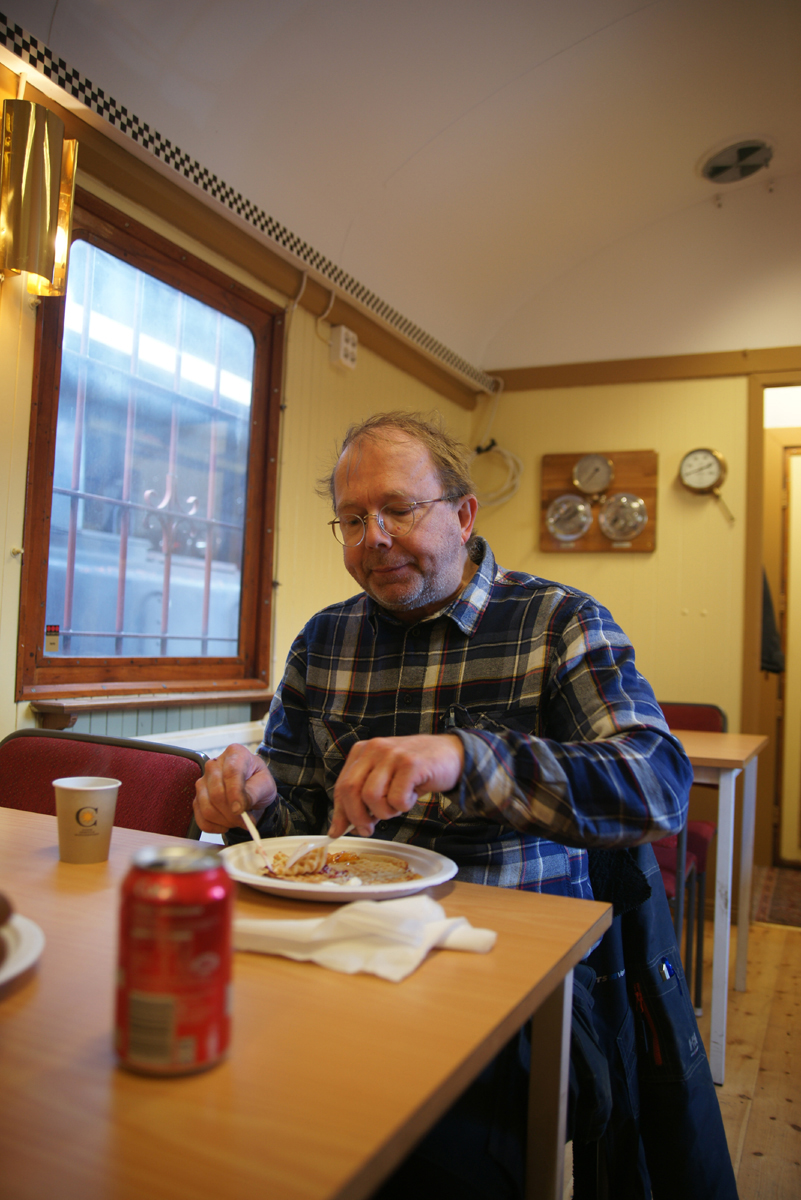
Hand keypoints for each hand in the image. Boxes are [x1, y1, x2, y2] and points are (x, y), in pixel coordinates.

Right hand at [193, 743, 277, 834]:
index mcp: (234, 754)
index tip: (240, 810)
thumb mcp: (265, 784)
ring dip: (225, 821)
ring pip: (207, 808)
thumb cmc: (258, 782)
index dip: (235, 793)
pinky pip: (201, 819)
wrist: (251, 787)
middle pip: (217, 793)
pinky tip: (227, 824)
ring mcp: (202, 782)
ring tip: (239, 821)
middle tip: (247, 821)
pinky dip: (216, 827)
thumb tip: (239, 808)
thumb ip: (254, 793)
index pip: (231, 773)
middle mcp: (214, 765)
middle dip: (232, 813)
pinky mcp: (197, 799)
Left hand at [330, 734, 463, 836]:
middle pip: (350, 790)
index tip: (339, 831)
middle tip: (369, 828)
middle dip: (358, 817)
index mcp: (362, 751)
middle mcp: (374, 749)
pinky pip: (396, 798)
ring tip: (398, 804)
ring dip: (385, 811)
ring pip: (371, 796)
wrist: (452, 754)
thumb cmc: (415, 770)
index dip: (340, 812)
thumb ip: (362, 798)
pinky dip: (403, 806)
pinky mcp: (411, 764)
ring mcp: (393, 755)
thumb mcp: (384, 779)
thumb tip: (338, 828)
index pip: (341, 785)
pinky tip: (411, 796)